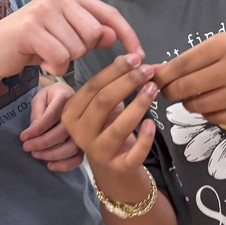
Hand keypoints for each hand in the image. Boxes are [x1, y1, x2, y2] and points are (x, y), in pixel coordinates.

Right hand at [0, 0, 143, 82]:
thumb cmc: (31, 44)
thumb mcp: (64, 35)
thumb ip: (89, 32)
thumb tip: (112, 35)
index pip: (109, 14)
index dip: (128, 35)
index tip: (140, 55)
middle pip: (94, 34)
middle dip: (82, 51)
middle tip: (59, 50)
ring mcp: (43, 10)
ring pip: (77, 48)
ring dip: (65, 61)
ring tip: (46, 54)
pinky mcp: (30, 28)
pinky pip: (61, 58)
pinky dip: (54, 67)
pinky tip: (40, 61)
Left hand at [21, 80, 82, 170]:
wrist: (65, 95)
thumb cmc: (50, 97)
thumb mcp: (39, 98)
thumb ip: (37, 113)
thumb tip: (34, 132)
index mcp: (64, 97)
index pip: (51, 117)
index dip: (36, 129)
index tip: (23, 137)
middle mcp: (78, 113)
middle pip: (62, 133)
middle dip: (42, 143)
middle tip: (26, 147)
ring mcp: (83, 129)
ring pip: (72, 147)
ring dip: (52, 154)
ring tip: (35, 154)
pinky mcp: (83, 142)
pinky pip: (78, 157)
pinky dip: (65, 165)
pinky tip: (50, 166)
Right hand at [61, 54, 157, 173]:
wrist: (112, 165)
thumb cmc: (106, 126)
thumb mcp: (104, 104)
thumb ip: (114, 82)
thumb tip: (133, 58)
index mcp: (71, 113)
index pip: (93, 87)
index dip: (115, 70)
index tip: (135, 58)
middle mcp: (80, 132)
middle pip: (103, 102)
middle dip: (127, 82)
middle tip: (148, 70)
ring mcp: (98, 151)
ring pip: (118, 126)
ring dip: (139, 104)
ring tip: (154, 88)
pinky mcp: (117, 166)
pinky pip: (133, 154)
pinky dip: (144, 139)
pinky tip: (152, 123)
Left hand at [151, 33, 225, 126]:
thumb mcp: (222, 44)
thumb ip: (192, 58)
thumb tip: (157, 72)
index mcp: (225, 46)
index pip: (182, 63)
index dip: (163, 74)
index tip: (153, 79)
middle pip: (185, 87)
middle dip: (170, 91)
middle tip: (168, 91)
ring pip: (196, 105)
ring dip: (188, 103)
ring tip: (193, 95)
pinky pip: (212, 118)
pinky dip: (206, 113)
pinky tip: (212, 103)